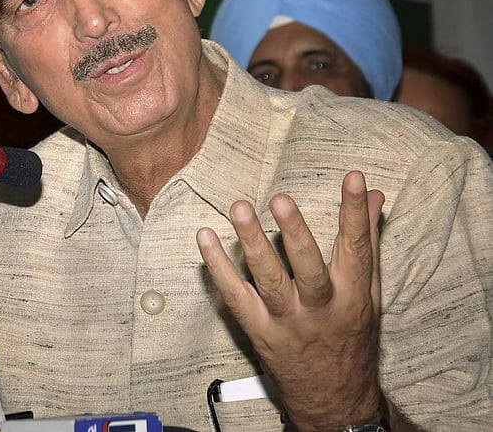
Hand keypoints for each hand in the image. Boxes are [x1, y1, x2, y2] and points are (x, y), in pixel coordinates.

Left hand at [196, 171, 385, 431]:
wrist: (334, 402)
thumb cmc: (351, 339)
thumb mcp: (370, 294)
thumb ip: (368, 242)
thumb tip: (376, 196)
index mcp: (353, 297)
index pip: (357, 248)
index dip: (356, 212)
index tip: (355, 178)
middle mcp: (320, 310)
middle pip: (308, 267)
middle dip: (294, 232)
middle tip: (280, 199)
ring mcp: (287, 322)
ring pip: (268, 280)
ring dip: (251, 243)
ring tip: (239, 209)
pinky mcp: (259, 332)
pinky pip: (235, 297)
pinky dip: (218, 268)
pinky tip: (205, 238)